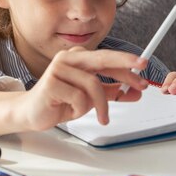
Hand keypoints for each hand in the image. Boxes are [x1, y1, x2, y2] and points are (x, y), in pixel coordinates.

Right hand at [24, 47, 148, 130]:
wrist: (31, 112)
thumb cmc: (59, 101)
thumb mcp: (90, 97)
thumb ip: (111, 92)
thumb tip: (134, 91)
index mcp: (78, 57)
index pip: (107, 58)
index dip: (127, 65)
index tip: (144, 70)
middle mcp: (68, 58)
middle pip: (102, 59)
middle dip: (125, 68)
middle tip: (140, 79)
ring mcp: (58, 68)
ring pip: (93, 84)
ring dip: (101, 105)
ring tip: (102, 117)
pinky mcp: (51, 83)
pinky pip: (79, 97)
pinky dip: (80, 109)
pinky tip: (70, 111)